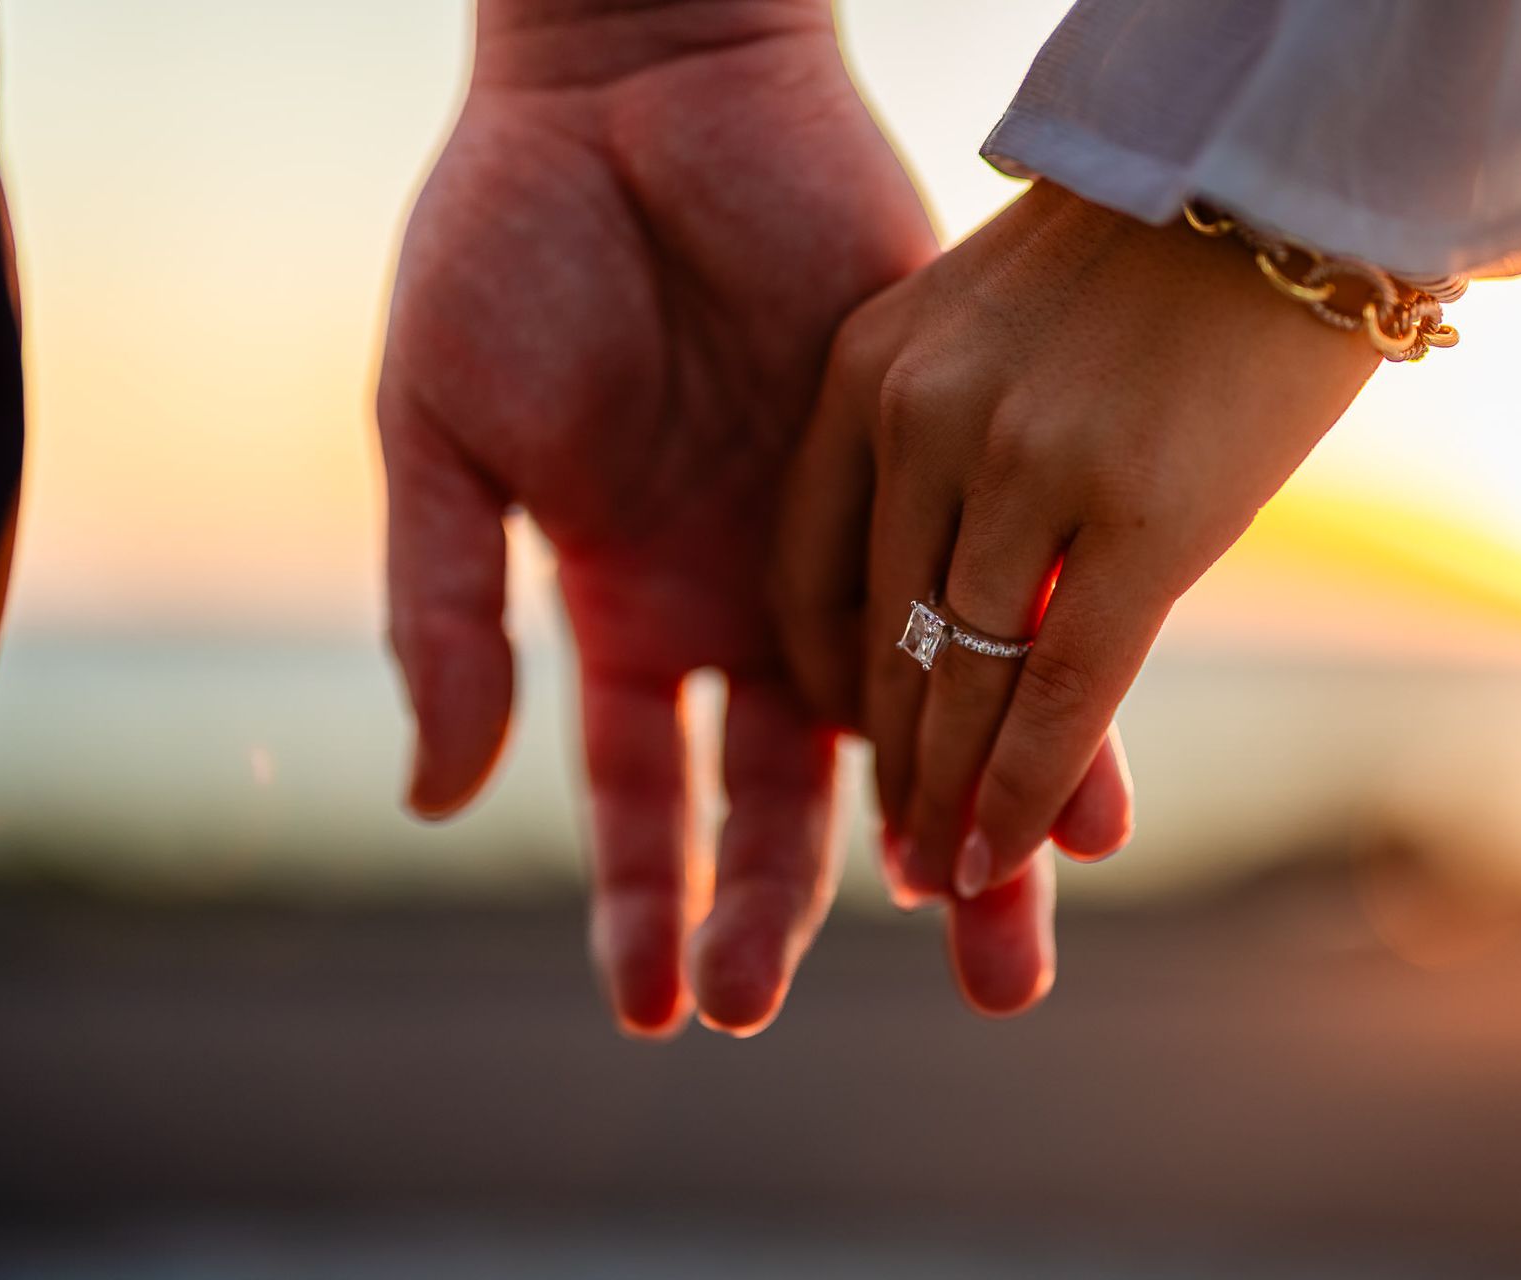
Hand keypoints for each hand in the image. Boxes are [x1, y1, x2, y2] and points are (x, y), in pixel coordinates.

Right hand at [377, 0, 1069, 1033]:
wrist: (638, 81)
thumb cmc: (507, 241)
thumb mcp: (443, 435)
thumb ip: (447, 612)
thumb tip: (436, 800)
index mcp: (631, 602)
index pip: (646, 790)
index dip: (649, 900)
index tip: (663, 1012)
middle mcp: (751, 595)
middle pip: (792, 787)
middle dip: (795, 904)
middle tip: (805, 1017)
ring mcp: (852, 533)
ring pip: (919, 717)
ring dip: (963, 838)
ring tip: (1008, 956)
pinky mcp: (938, 458)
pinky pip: (1000, 596)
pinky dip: (1048, 692)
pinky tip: (1084, 801)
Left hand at [775, 182, 1378, 903]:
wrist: (1298, 164)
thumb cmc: (1160, 252)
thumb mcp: (1002, 328)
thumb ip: (957, 449)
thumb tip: (977, 588)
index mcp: (869, 361)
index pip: (811, 568)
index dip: (828, 682)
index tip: (853, 753)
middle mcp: (921, 414)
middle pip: (878, 638)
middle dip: (890, 768)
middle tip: (896, 857)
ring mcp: (1022, 465)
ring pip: (953, 680)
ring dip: (944, 798)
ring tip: (943, 876)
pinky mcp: (1135, 516)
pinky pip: (1055, 692)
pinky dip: (1020, 793)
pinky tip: (1002, 855)